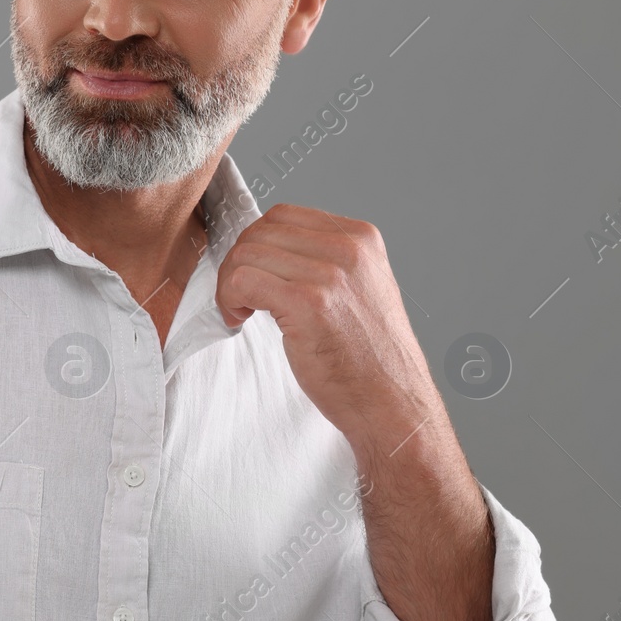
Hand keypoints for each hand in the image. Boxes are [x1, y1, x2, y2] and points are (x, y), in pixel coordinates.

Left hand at [213, 202, 436, 444]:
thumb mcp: (358, 289)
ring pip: (246, 254)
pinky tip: (239, 319)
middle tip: (240, 298)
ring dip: (229, 284)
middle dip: (238, 263)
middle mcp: (349, 248)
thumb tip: (267, 248)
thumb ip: (323, 261)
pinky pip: (242, 281)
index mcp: (361, 238)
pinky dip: (228, 298)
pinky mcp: (309, 303)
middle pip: (260, 232)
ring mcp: (330, 274)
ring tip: (241, 311)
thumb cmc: (368, 358)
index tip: (255, 276)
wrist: (391, 404)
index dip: (256, 244)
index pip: (283, 216)